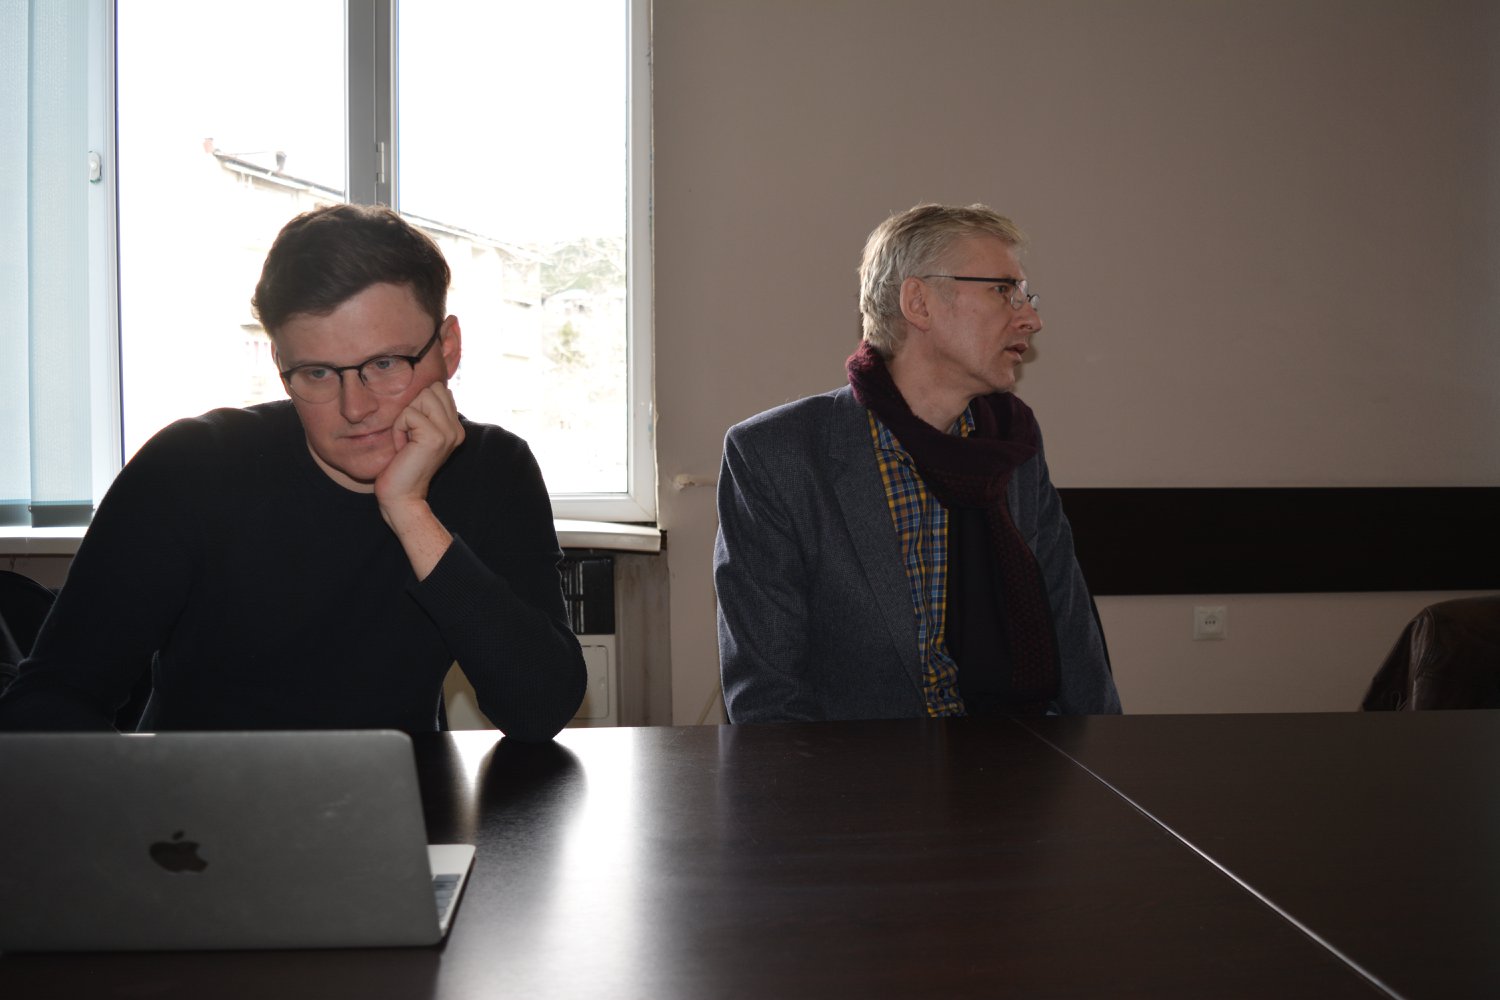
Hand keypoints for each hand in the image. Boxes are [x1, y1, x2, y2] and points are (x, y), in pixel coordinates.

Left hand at [374, 381, 465, 521]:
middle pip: (432, 389)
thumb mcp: (418, 432)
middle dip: (413, 408)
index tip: (414, 432)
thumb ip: (428, 412)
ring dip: (405, 417)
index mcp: (456, 427)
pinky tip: (403, 448)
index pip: (440, 390)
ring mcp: (449, 433)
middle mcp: (457, 429)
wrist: (402, 495)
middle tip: (409, 435)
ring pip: (423, 397)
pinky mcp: (435, 437)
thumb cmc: (402, 464)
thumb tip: (428, 387)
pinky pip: (409, 414)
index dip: (418, 405)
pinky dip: (399, 429)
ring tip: (406, 440)